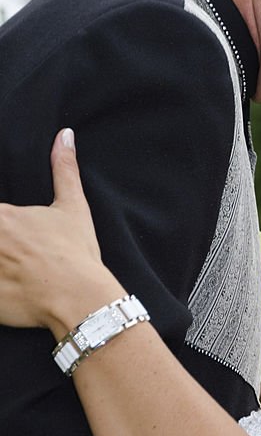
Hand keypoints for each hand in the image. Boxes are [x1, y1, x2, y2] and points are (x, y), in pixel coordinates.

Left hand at [0, 129, 104, 329]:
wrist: (78, 299)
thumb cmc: (75, 252)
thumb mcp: (73, 206)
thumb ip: (64, 169)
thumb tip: (65, 135)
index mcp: (2, 216)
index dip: (1, 222)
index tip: (7, 232)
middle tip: (11, 253)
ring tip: (10, 268)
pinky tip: (8, 285)